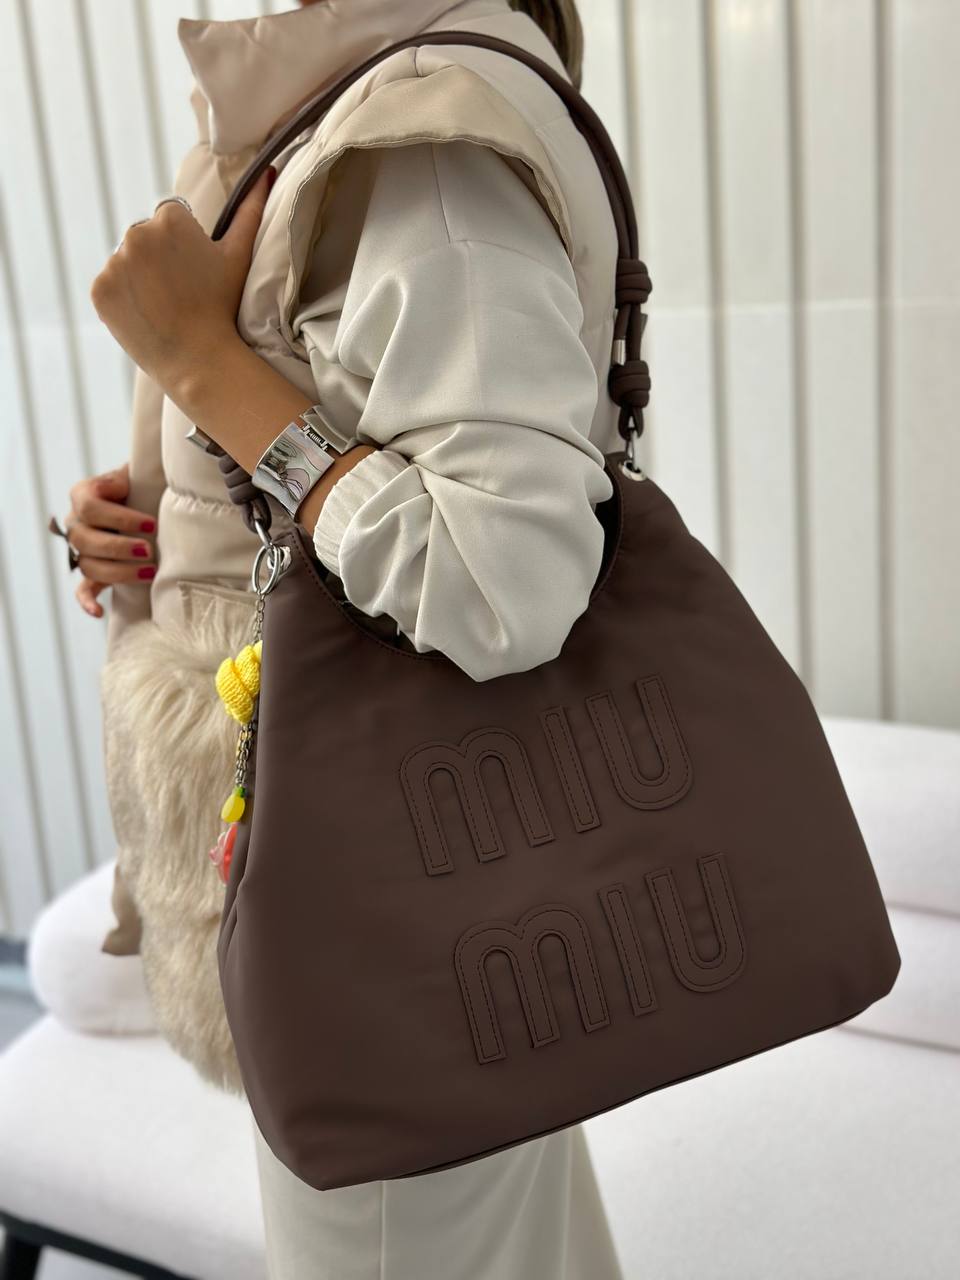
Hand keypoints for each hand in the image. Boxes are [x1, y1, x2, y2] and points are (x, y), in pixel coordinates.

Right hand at [66, 464, 157, 617]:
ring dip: (118, 572)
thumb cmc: (145, 486)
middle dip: (120, 547)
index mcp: (84, 494)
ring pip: (88, 565)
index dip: (120, 518)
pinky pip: (82, 589)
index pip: (90, 508)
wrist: (146, 500)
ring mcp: (82, 549)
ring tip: (149, 573)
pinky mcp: (93, 570)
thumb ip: (139, 474)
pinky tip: (99, 612)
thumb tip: (159, 477)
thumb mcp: (140, 474)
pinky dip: (87, 602)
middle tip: (149, 551)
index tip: (151, 524)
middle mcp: (77, 521)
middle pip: (85, 539)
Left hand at [88, 167, 275, 393]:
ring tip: (164, 306)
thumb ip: (251, 209)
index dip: (184, 248)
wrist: (199, 358)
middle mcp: (137, 232)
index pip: (170, 221)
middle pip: (146, 240)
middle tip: (181, 292)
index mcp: (169, 217)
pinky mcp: (99, 289)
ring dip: (140, 279)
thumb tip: (267, 172)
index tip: (195, 273)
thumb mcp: (240, 254)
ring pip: (126, 263)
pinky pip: (109, 287)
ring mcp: (114, 261)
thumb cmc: (223, 305)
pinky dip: (122, 299)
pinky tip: (146, 315)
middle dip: (159, 260)